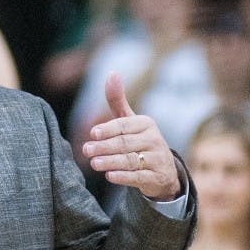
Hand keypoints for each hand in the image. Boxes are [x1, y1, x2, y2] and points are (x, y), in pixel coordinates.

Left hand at [81, 73, 180, 200]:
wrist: (164, 171)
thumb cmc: (140, 141)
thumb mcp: (130, 121)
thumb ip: (118, 101)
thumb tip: (112, 73)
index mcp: (146, 124)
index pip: (124, 126)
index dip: (108, 129)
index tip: (92, 133)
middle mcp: (154, 140)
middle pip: (125, 143)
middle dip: (104, 147)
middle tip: (86, 150)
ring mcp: (157, 159)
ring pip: (131, 160)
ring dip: (111, 162)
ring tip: (94, 163)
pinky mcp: (157, 177)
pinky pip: (139, 177)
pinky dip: (124, 177)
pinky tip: (109, 176)